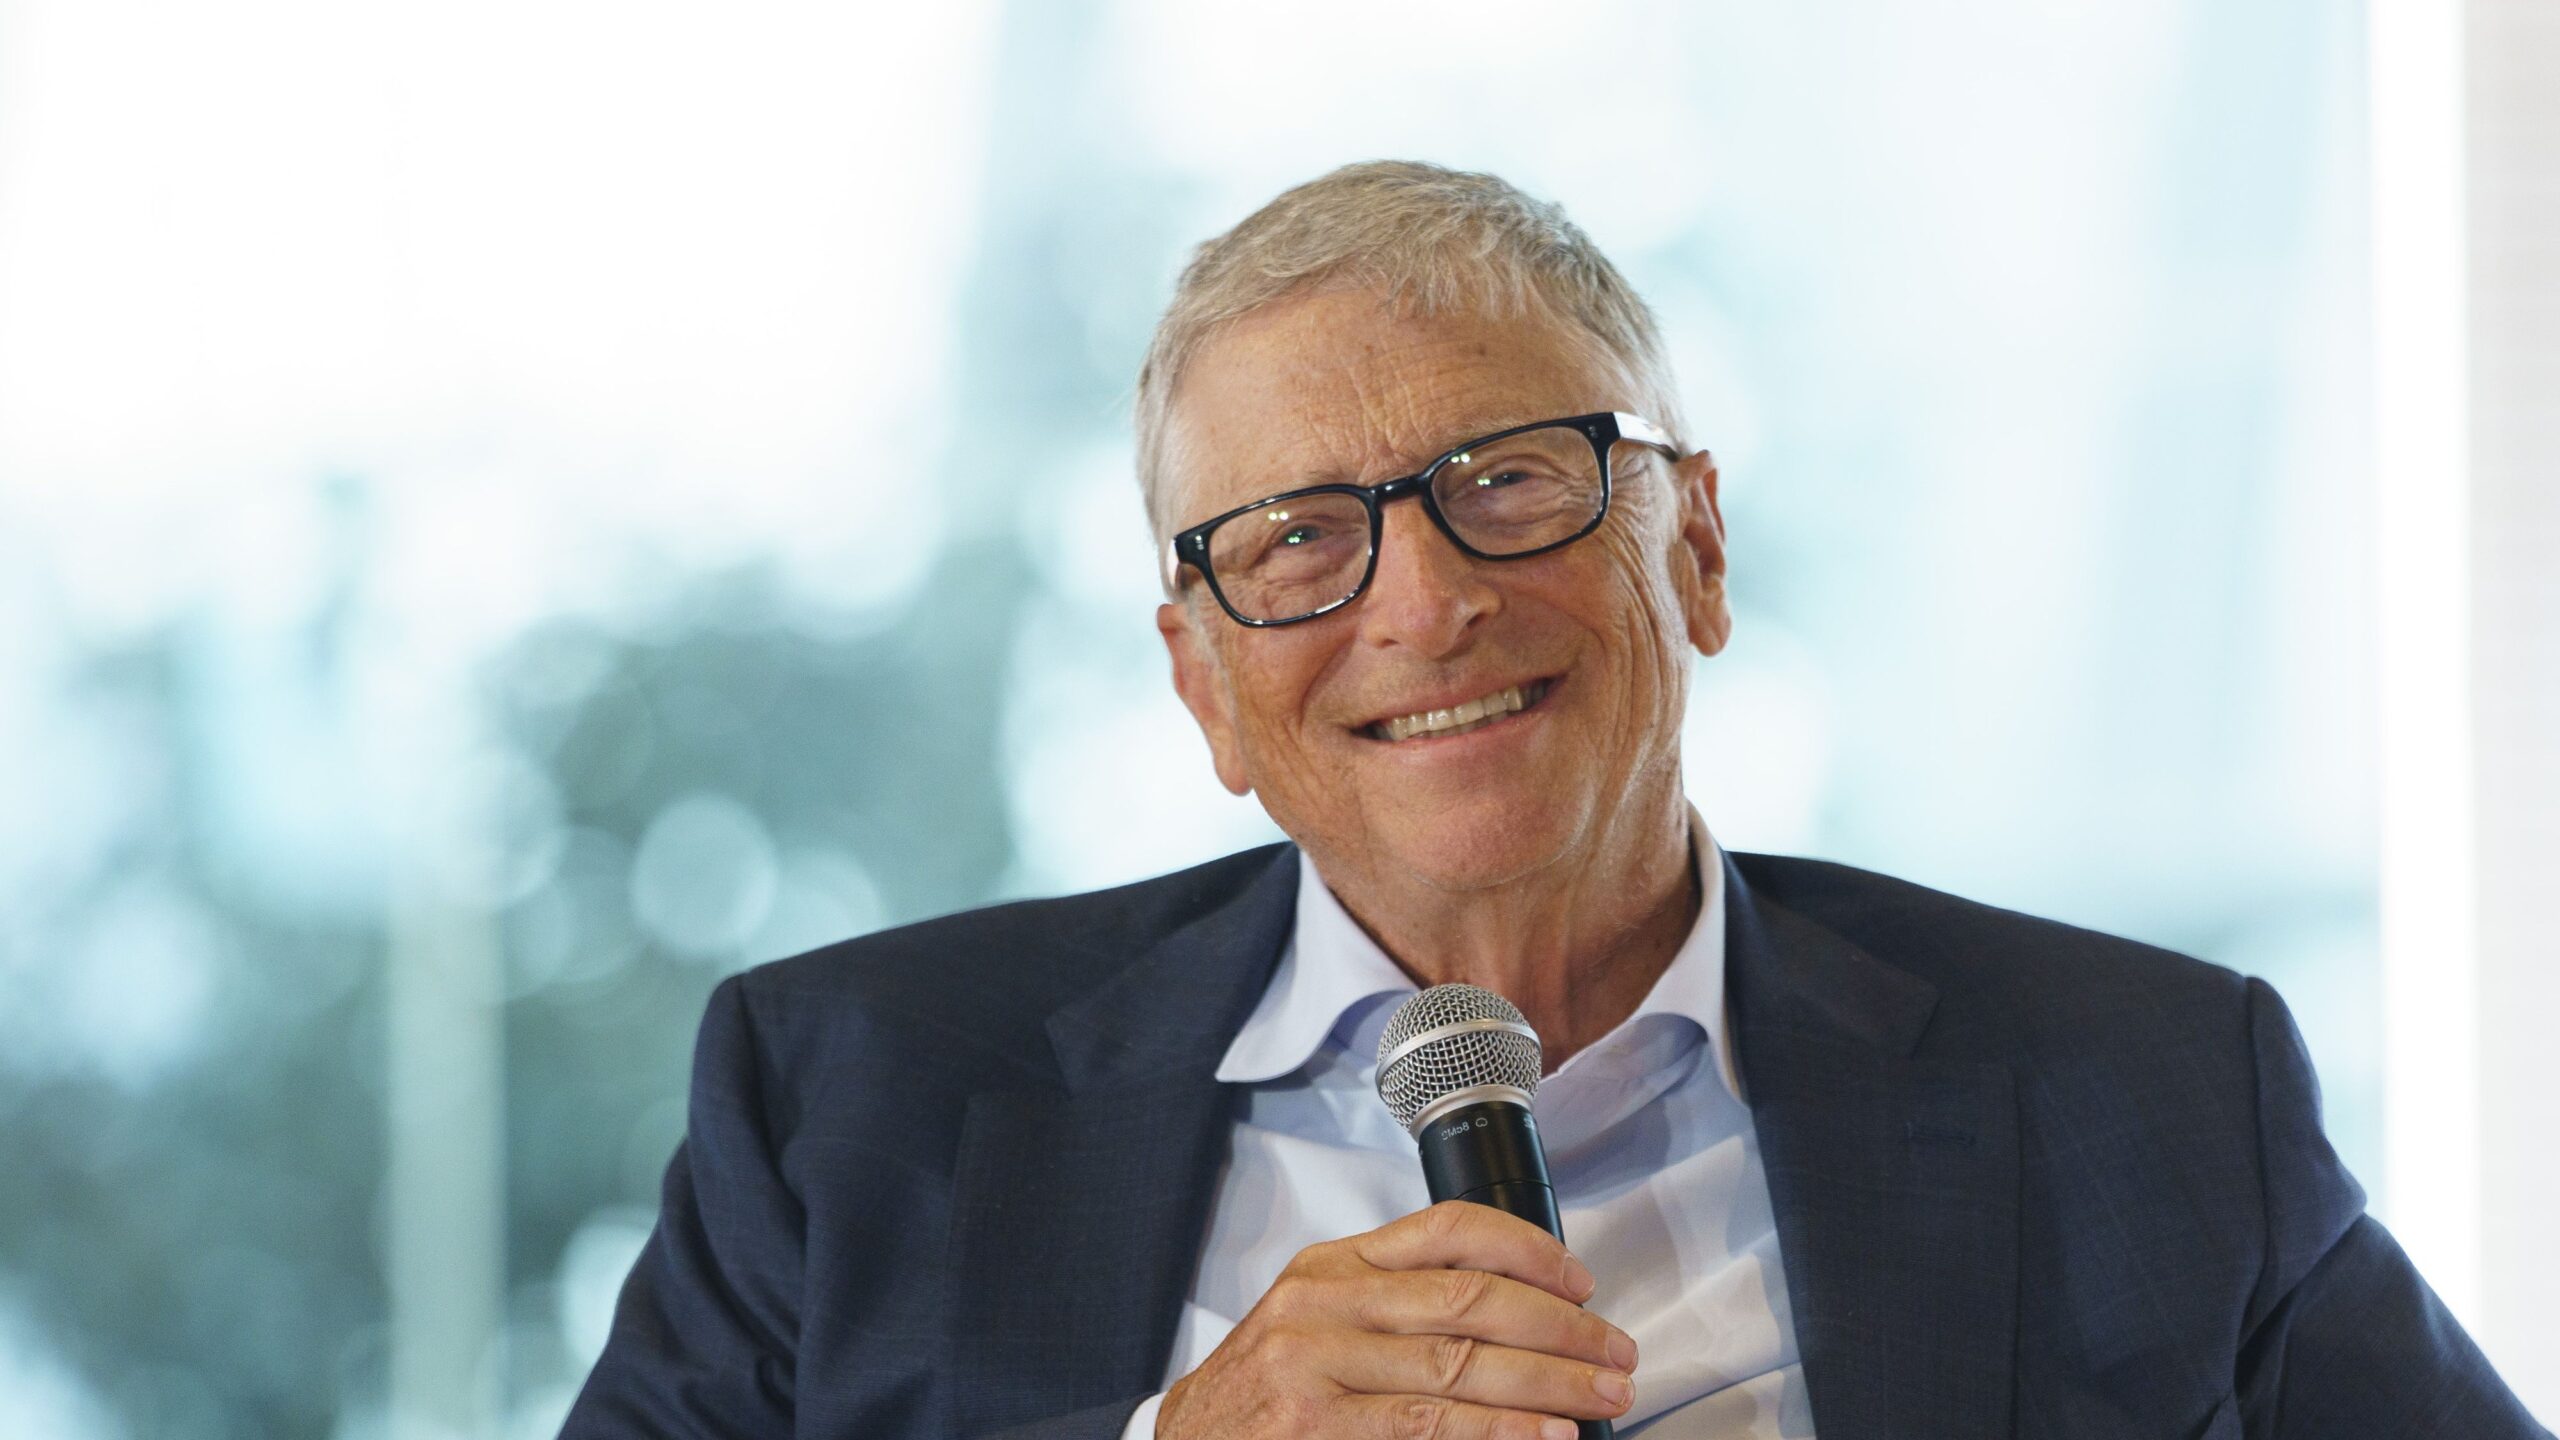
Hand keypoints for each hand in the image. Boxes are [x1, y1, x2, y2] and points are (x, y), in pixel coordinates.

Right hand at [1153, 1200, 1636, 1439]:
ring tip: (1602, 1398)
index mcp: (1336, 1266)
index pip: (1448, 1228)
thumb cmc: (1266, 1394)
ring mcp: (1315, 1361)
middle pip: (1470, 1297)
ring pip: (1460, 1362)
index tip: (1581, 1282)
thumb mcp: (1321, 1324)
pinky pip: (1429, 1422)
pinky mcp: (1314, 1423)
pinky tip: (1545, 1435)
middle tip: (1615, 1354)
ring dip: (1549, 1382)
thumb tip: (1518, 1318)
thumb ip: (1398, 1308)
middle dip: (1560, 1326)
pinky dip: (1499, 1429)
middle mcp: (1325, 1302)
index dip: (1528, 1249)